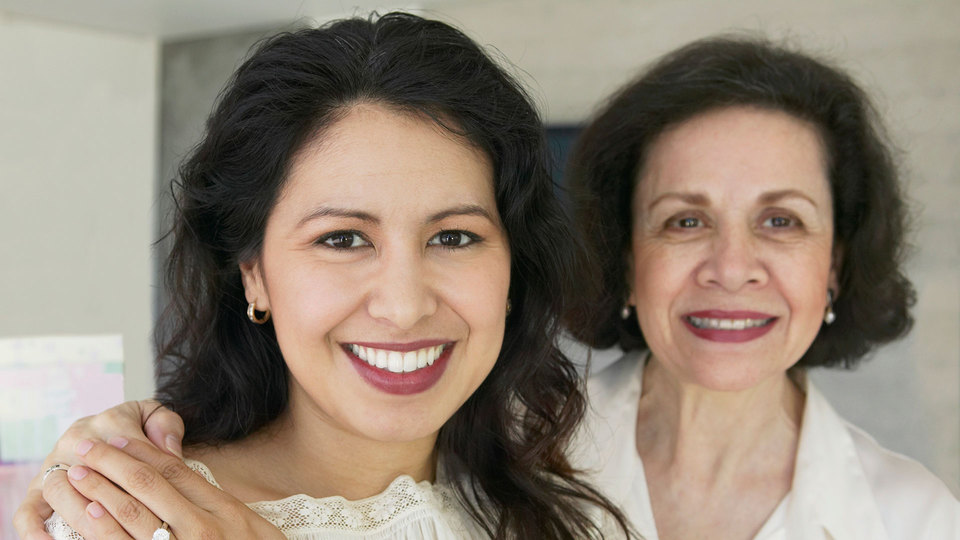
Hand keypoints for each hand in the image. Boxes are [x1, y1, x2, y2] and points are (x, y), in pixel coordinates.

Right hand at [13, 400, 184, 539]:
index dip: (145, 474)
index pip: (126, 449)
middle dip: (109, 497)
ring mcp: (53, 467)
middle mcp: (74, 441)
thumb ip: (166, 427)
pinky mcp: (36, 491)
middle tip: (133, 522)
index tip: (165, 497)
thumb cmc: (138, 428)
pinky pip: (27, 513)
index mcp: (107, 422)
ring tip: (99, 534)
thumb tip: (169, 451)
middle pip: (87, 471)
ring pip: (59, 492)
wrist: (108, 430)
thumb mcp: (154, 418)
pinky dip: (34, 531)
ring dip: (78, 514)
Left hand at [63, 437, 283, 539]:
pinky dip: (104, 528)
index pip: (175, 471)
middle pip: (149, 484)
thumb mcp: (255, 530)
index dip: (142, 450)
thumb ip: (223, 507)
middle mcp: (202, 529)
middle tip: (86, 447)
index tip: (118, 438)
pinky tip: (88, 512)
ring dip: (99, 489)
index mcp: (224, 511)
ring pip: (132, 512)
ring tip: (77, 473)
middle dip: (112, 462)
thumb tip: (191, 485)